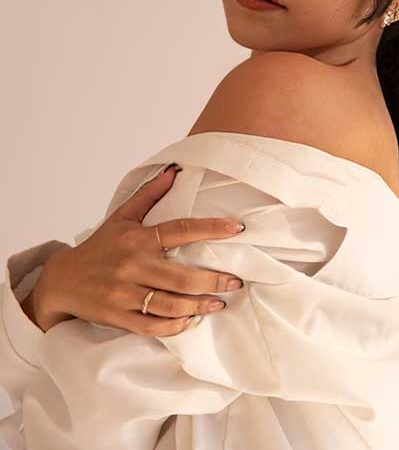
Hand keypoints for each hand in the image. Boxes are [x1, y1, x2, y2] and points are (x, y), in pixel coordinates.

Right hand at [37, 164, 245, 335]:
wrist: (62, 280)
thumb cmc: (98, 247)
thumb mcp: (121, 217)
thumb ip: (149, 194)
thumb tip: (174, 170)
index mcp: (138, 238)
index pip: (181, 230)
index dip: (211, 228)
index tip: (237, 228)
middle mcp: (133, 265)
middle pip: (182, 277)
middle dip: (214, 280)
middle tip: (236, 282)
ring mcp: (125, 293)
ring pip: (170, 304)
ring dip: (199, 306)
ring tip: (219, 302)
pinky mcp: (119, 316)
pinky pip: (152, 326)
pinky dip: (174, 326)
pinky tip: (190, 320)